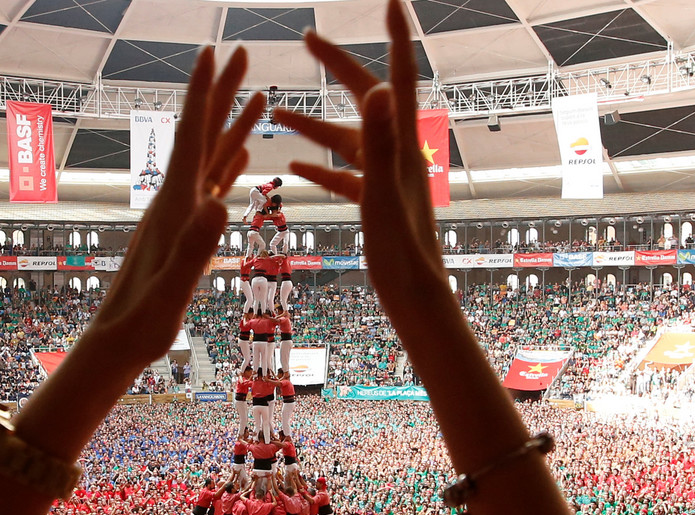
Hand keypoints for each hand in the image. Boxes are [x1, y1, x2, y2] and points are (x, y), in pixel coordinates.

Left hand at [87, 46, 264, 367]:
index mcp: (174, 206)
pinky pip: (212, 185)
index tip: (216, 52)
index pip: (192, 136)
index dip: (204, 93)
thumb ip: (195, 247)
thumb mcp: (173, 289)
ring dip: (231, 122)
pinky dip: (228, 162)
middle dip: (222, 92)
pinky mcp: (185, 232)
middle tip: (243, 53)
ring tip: (255, 94)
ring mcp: (180, 216)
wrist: (116, 344)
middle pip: (201, 134)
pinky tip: (241, 155)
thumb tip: (220, 201)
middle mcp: (175, 201)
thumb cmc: (142, 323)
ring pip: (210, 156)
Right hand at [272, 0, 447, 346]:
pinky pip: (347, 177)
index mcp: (402, 144)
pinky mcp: (379, 204)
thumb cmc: (402, 252)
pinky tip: (299, 170)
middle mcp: (399, 154)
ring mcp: (388, 179)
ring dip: (313, 125)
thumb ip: (379, 140)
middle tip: (309, 39)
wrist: (416, 298)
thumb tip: (375, 88)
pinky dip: (324, 168)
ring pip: (348, 141)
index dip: (393, 35)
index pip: (397, 76)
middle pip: (366, 98)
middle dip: (338, 67)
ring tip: (277, 113)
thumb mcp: (383, 193)